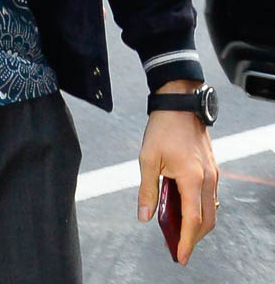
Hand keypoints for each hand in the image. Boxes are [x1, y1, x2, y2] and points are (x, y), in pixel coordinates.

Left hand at [137, 81, 218, 264]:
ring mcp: (212, 173)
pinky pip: (210, 196)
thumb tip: (144, 216)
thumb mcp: (148, 159)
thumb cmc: (163, 127)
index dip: (186, 241)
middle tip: (177, 246)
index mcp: (192, 178)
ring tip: (178, 230)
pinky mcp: (211, 167)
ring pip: (210, 209)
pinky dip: (200, 208)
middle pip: (206, 220)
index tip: (180, 256)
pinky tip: (184, 208)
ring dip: (197, 223)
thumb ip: (147, 190)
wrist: (179, 102)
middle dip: (193, 237)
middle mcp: (207, 179)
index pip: (193, 220)